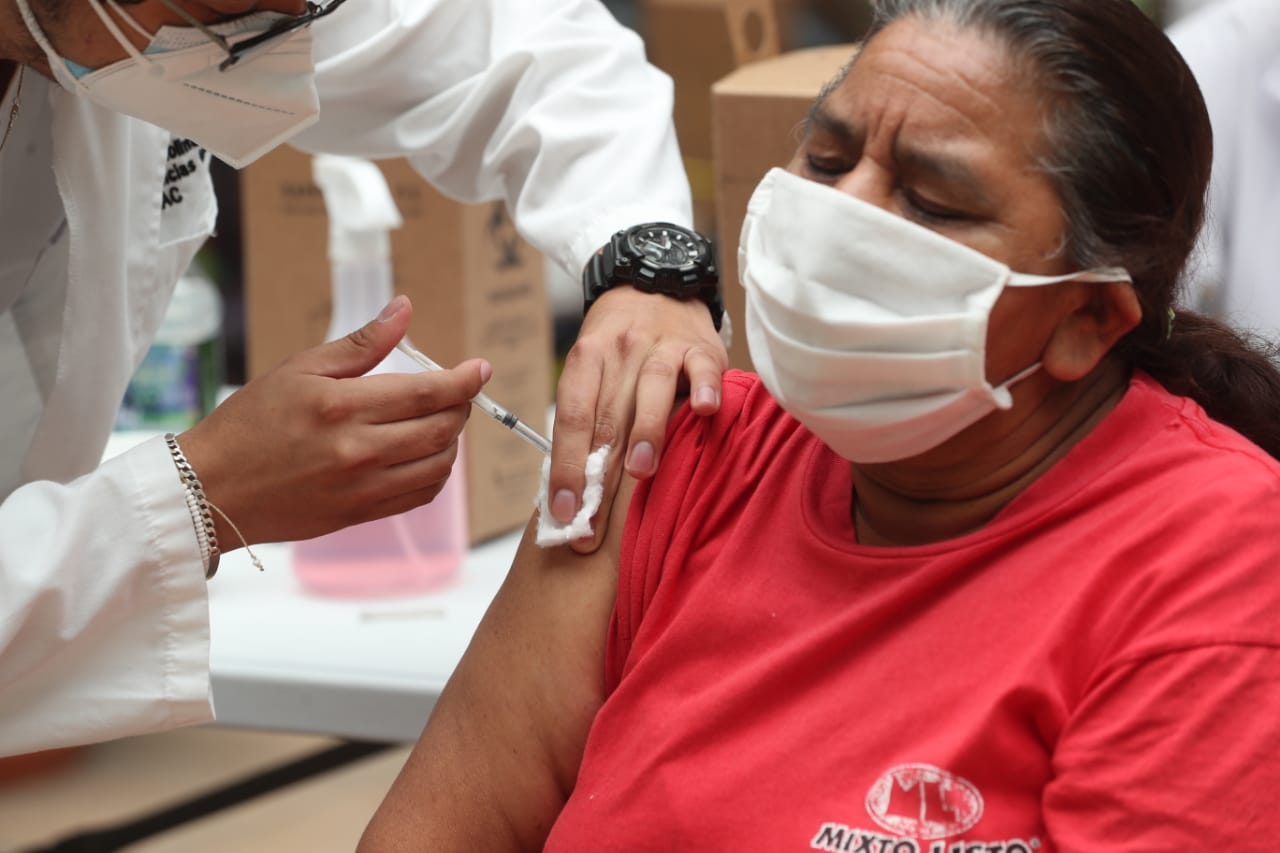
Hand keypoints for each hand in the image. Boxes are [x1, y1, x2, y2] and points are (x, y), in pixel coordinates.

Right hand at [178, 295, 489, 547]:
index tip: (481, 369)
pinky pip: (419, 494)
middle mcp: (358, 450)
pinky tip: (425, 455)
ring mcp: (362, 487)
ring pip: (438, 464)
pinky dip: (435, 473)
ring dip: (451, 440)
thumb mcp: (300, 368)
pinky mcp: (361, 514)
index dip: (463, 380)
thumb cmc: (250, 422)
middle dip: (460, 407)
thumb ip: (361, 343)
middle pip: (441, 429)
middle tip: (457, 392)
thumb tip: (404, 309)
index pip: (426, 393)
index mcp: (343, 407)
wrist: (213, 489)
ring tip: (440, 421)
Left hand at [548, 287, 726, 552]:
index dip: (566, 467)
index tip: (563, 512)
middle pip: (608, 415)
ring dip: (646, 431)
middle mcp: (621, 349)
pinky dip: (705, 389)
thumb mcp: (593, 366)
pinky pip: (703, 369)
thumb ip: (588, 417)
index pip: (572, 418)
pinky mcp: (702, 346)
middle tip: (594, 525)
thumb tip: (572, 488)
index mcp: (586, 357)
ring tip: (642, 472)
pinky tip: (705, 414)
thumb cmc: (620, 343)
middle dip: (599, 475)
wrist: (657, 278)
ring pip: (652, 386)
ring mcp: (663, 345)